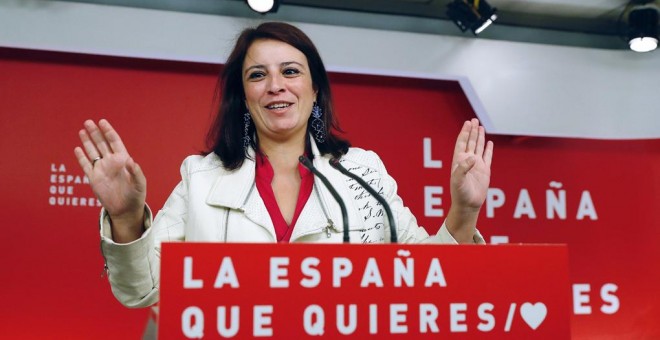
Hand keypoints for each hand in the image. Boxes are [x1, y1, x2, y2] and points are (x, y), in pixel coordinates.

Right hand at [74, 119, 146, 241]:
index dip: (108, 131)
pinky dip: (81, 157)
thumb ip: (136, 172)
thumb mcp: (140, 184)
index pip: (114, 142)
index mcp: (123, 160)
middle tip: (88, 122)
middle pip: (102, 143)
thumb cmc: (136, 196)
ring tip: (82, 130)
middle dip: (95, 133)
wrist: (126, 210)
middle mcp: (111, 162)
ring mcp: (102, 169)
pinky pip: (86, 165)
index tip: (102, 122)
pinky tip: (77, 149)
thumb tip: (130, 160)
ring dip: (87, 141)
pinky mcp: (94, 179)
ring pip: (93, 152)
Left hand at [447, 118, 493, 241]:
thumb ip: (463, 168)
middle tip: (474, 120)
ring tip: (480, 127)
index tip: (467, 123)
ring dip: (479, 137)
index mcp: (459, 161)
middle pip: (470, 142)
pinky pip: (488, 157)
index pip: (462, 142)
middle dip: (472, 131)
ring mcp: (476, 165)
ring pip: (478, 147)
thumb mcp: (457, 180)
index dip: (464, 132)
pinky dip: (488, 149)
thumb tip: (472, 157)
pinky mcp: (485, 170)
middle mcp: (467, 161)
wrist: (468, 204)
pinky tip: (489, 143)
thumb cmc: (459, 193)